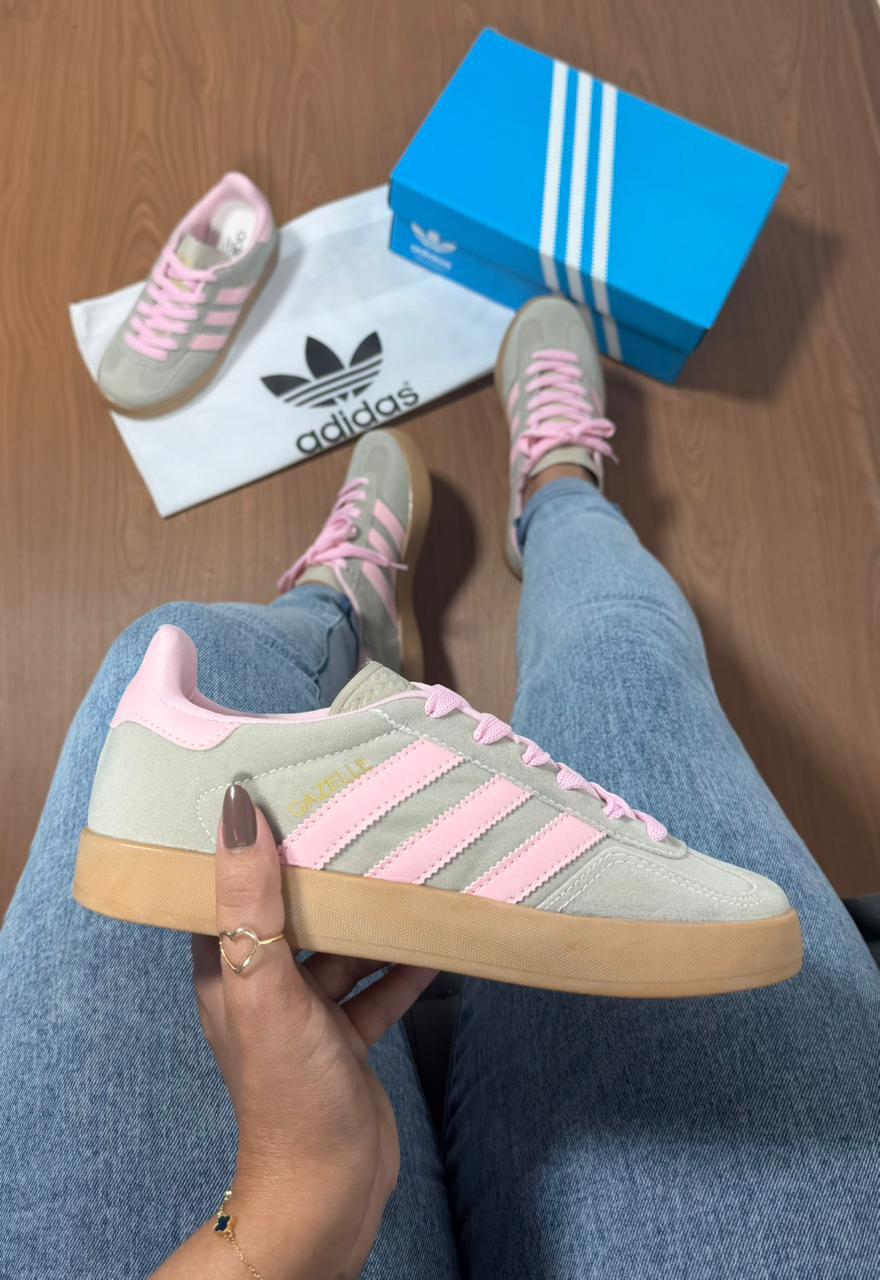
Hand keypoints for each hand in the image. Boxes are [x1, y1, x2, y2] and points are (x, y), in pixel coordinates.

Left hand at [156, 783, 435, 1279]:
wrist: (330, 1189)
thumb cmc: (288, 1091)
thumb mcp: (266, 987)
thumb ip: (253, 902)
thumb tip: (237, 812)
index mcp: (226, 968)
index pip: (227, 889)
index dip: (247, 844)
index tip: (280, 792)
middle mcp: (261, 985)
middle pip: (291, 912)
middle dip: (323, 873)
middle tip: (360, 821)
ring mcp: (306, 1014)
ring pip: (340, 948)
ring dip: (370, 919)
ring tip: (404, 873)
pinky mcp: (346, 1037)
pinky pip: (375, 986)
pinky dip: (400, 965)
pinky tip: (433, 940)